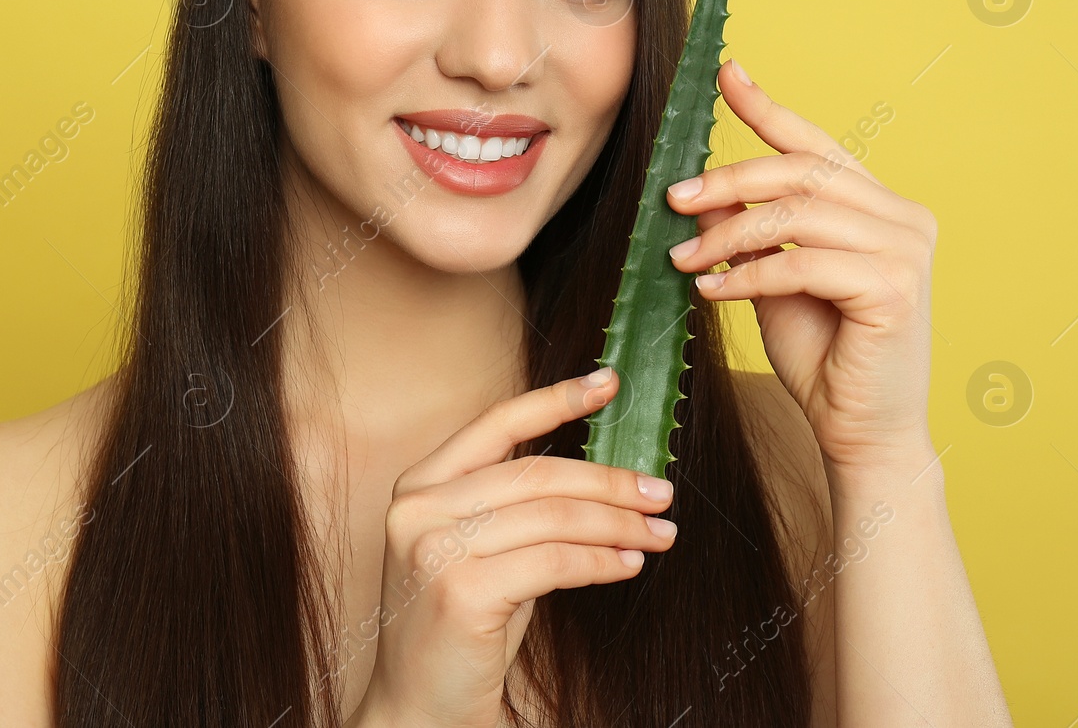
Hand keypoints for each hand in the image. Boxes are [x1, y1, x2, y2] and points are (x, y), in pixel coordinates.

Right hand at [348, 367, 676, 727]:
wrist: (419, 709)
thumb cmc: (460, 630)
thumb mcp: (481, 552)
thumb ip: (516, 507)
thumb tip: (600, 475)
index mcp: (419, 486)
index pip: (496, 424)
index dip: (555, 399)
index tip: (608, 382)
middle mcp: (418, 507)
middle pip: (537, 472)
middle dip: (610, 480)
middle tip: (660, 493)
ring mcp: (434, 547)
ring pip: (553, 516)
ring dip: (618, 525)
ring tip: (659, 533)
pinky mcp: (460, 590)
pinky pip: (554, 562)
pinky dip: (602, 561)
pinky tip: (628, 565)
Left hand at [664, 58, 938, 476]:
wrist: (860, 431)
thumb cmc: (823, 355)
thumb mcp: (774, 278)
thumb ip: (751, 229)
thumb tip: (701, 188)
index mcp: (881, 206)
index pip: (817, 145)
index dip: (768, 107)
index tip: (724, 74)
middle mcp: (904, 217)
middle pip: (802, 172)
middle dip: (729, 179)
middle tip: (673, 198)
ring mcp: (907, 251)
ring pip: (797, 216)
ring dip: (728, 234)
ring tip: (684, 260)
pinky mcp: (894, 288)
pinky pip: (801, 264)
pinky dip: (747, 275)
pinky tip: (712, 290)